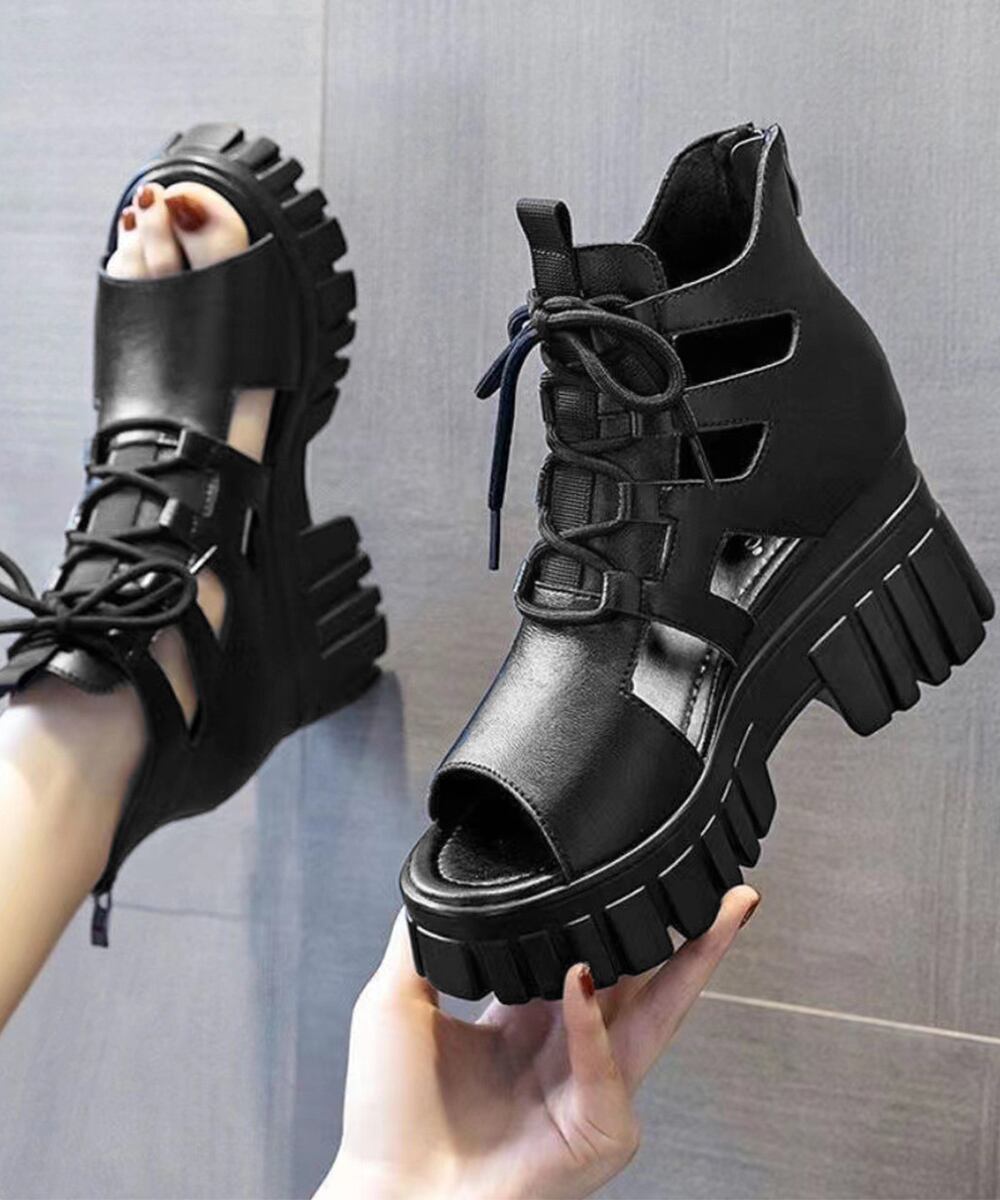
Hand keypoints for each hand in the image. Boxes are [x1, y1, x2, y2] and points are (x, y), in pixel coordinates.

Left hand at [320, 886, 758, 1199]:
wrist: (388, 1194)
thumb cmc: (388, 1119)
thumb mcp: (397, 1002)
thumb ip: (423, 938)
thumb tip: (430, 879)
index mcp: (527, 1020)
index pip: (589, 958)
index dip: (615, 918)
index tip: (634, 872)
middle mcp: (567, 1051)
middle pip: (644, 980)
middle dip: (689, 936)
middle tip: (721, 889)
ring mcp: (589, 1091)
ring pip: (655, 1016)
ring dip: (691, 964)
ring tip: (717, 914)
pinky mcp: (598, 1131)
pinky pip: (606, 1066)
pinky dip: (591, 1023)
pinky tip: (577, 980)